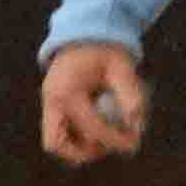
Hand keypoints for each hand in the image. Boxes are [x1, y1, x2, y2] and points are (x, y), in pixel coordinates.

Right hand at [41, 43, 148, 164]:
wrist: (85, 35)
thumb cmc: (104, 50)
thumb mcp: (121, 66)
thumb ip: (130, 92)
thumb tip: (136, 121)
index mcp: (67, 91)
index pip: (90, 127)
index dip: (114, 139)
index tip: (133, 143)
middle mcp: (51, 101)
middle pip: (58, 144)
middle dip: (89, 150)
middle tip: (115, 143)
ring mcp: (48, 105)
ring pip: (56, 143)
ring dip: (82, 148)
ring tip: (109, 138)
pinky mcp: (52, 107)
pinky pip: (61, 134)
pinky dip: (79, 139)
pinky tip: (101, 130)